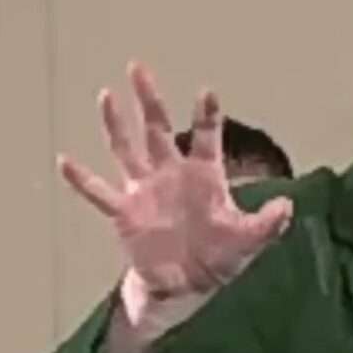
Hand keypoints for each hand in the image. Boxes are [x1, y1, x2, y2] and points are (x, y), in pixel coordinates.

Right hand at [57, 62, 292, 298]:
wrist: (186, 285)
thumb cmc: (219, 258)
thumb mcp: (249, 241)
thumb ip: (268, 223)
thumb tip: (288, 206)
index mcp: (204, 175)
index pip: (207, 137)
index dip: (207, 115)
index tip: (206, 92)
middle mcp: (171, 174)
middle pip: (158, 128)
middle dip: (149, 99)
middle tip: (138, 67)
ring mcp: (144, 189)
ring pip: (126, 148)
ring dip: (115, 123)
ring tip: (106, 95)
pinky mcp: (124, 211)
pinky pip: (99, 191)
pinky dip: (81, 179)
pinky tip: (64, 161)